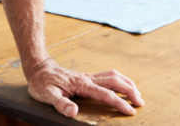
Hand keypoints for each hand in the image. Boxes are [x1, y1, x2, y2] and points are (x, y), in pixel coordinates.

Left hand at [25, 57, 142, 118]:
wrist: (39, 68)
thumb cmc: (42, 83)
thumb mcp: (46, 96)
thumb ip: (60, 104)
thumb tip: (74, 112)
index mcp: (82, 84)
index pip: (106, 94)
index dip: (119, 103)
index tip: (130, 112)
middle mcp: (88, 79)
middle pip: (115, 81)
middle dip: (130, 91)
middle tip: (140, 103)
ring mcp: (88, 76)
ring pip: (114, 76)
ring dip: (127, 84)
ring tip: (137, 95)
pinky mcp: (87, 77)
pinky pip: (108, 76)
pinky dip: (120, 81)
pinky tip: (122, 86)